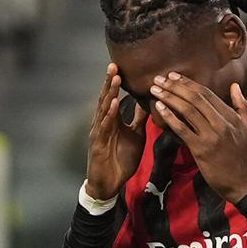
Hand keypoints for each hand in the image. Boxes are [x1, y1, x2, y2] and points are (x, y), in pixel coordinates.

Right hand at [86, 63, 147, 200]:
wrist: (110, 183)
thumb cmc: (120, 160)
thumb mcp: (135, 136)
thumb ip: (139, 120)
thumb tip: (148, 104)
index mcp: (111, 121)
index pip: (113, 97)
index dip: (116, 83)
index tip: (121, 67)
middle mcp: (103, 123)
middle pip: (106, 99)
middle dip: (110, 82)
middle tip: (114, 64)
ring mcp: (99, 133)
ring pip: (104, 109)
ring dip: (110, 93)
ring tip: (115, 78)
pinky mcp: (98, 144)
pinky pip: (105, 127)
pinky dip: (110, 115)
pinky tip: (114, 104)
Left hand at [150, 73, 246, 201]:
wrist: (243, 183)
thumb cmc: (244, 157)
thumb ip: (242, 106)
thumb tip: (235, 86)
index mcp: (231, 117)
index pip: (207, 94)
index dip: (188, 83)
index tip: (174, 76)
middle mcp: (221, 123)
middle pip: (195, 98)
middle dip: (175, 86)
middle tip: (159, 79)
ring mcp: (211, 136)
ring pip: (187, 110)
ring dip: (169, 97)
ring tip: (155, 90)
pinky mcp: (201, 149)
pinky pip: (182, 129)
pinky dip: (170, 117)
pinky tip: (159, 108)